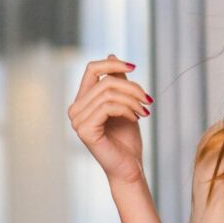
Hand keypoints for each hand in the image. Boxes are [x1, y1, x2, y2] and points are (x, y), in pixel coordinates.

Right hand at [68, 54, 153, 184]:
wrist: (129, 167)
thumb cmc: (126, 139)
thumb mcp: (125, 103)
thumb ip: (117, 82)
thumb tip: (112, 55)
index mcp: (83, 101)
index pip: (92, 69)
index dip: (113, 63)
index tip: (134, 67)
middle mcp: (75, 109)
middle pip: (105, 81)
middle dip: (132, 88)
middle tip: (148, 100)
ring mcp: (77, 120)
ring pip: (108, 93)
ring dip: (132, 100)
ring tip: (144, 111)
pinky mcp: (84, 130)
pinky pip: (107, 107)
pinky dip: (126, 109)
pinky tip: (136, 118)